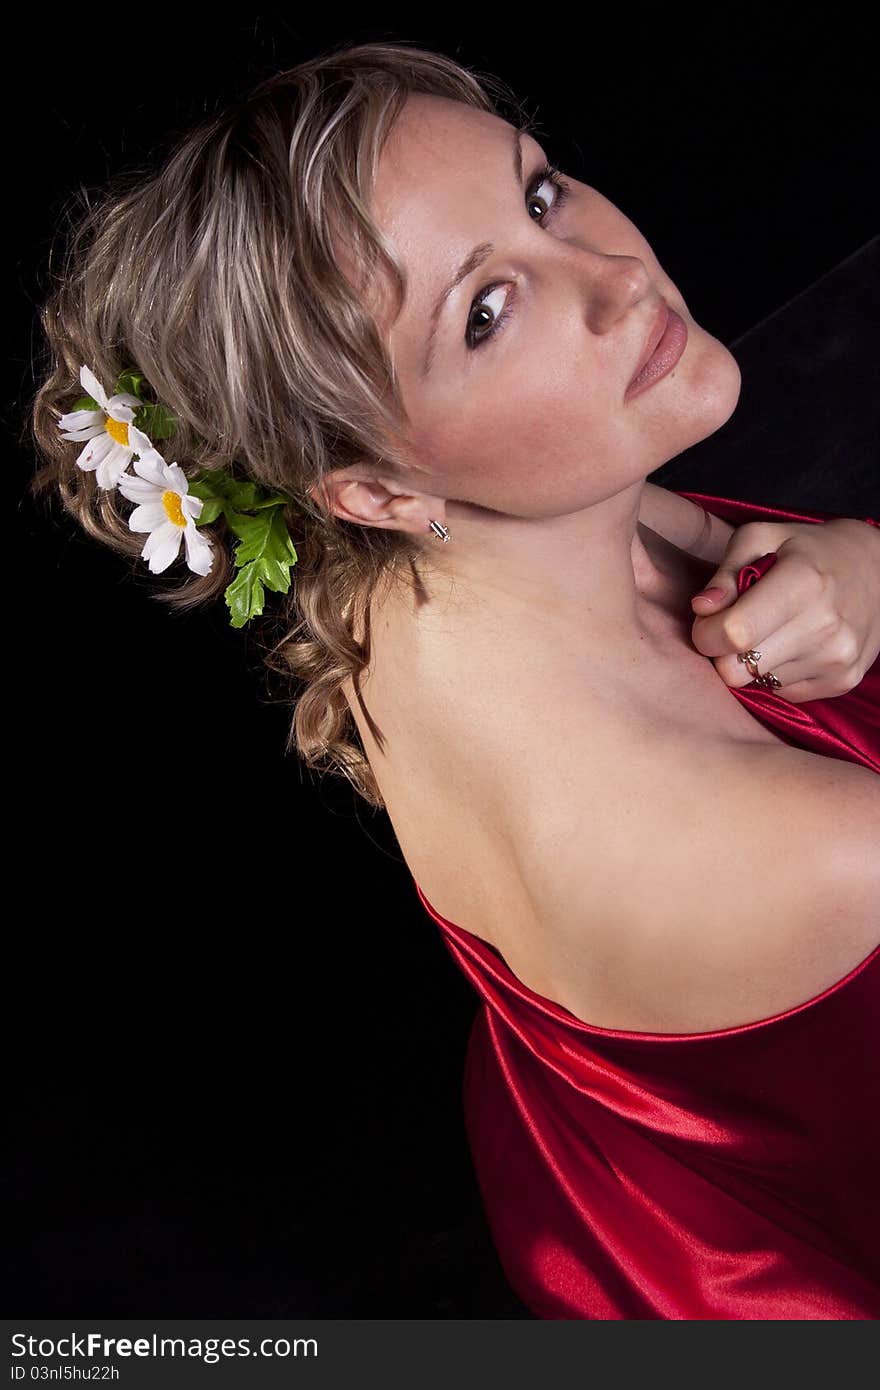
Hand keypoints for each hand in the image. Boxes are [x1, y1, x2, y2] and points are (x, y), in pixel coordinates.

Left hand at [688, 518, 879, 702]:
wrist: (877, 568)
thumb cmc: (807, 549)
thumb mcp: (761, 538)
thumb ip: (725, 573)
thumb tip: (701, 608)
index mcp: (802, 583)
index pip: (734, 633)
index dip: (706, 632)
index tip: (708, 620)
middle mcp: (824, 626)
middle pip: (737, 670)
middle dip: (723, 651)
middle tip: (737, 626)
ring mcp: (837, 659)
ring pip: (757, 683)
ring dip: (754, 661)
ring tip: (774, 629)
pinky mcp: (842, 681)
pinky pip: (782, 691)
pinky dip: (777, 671)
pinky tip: (792, 643)